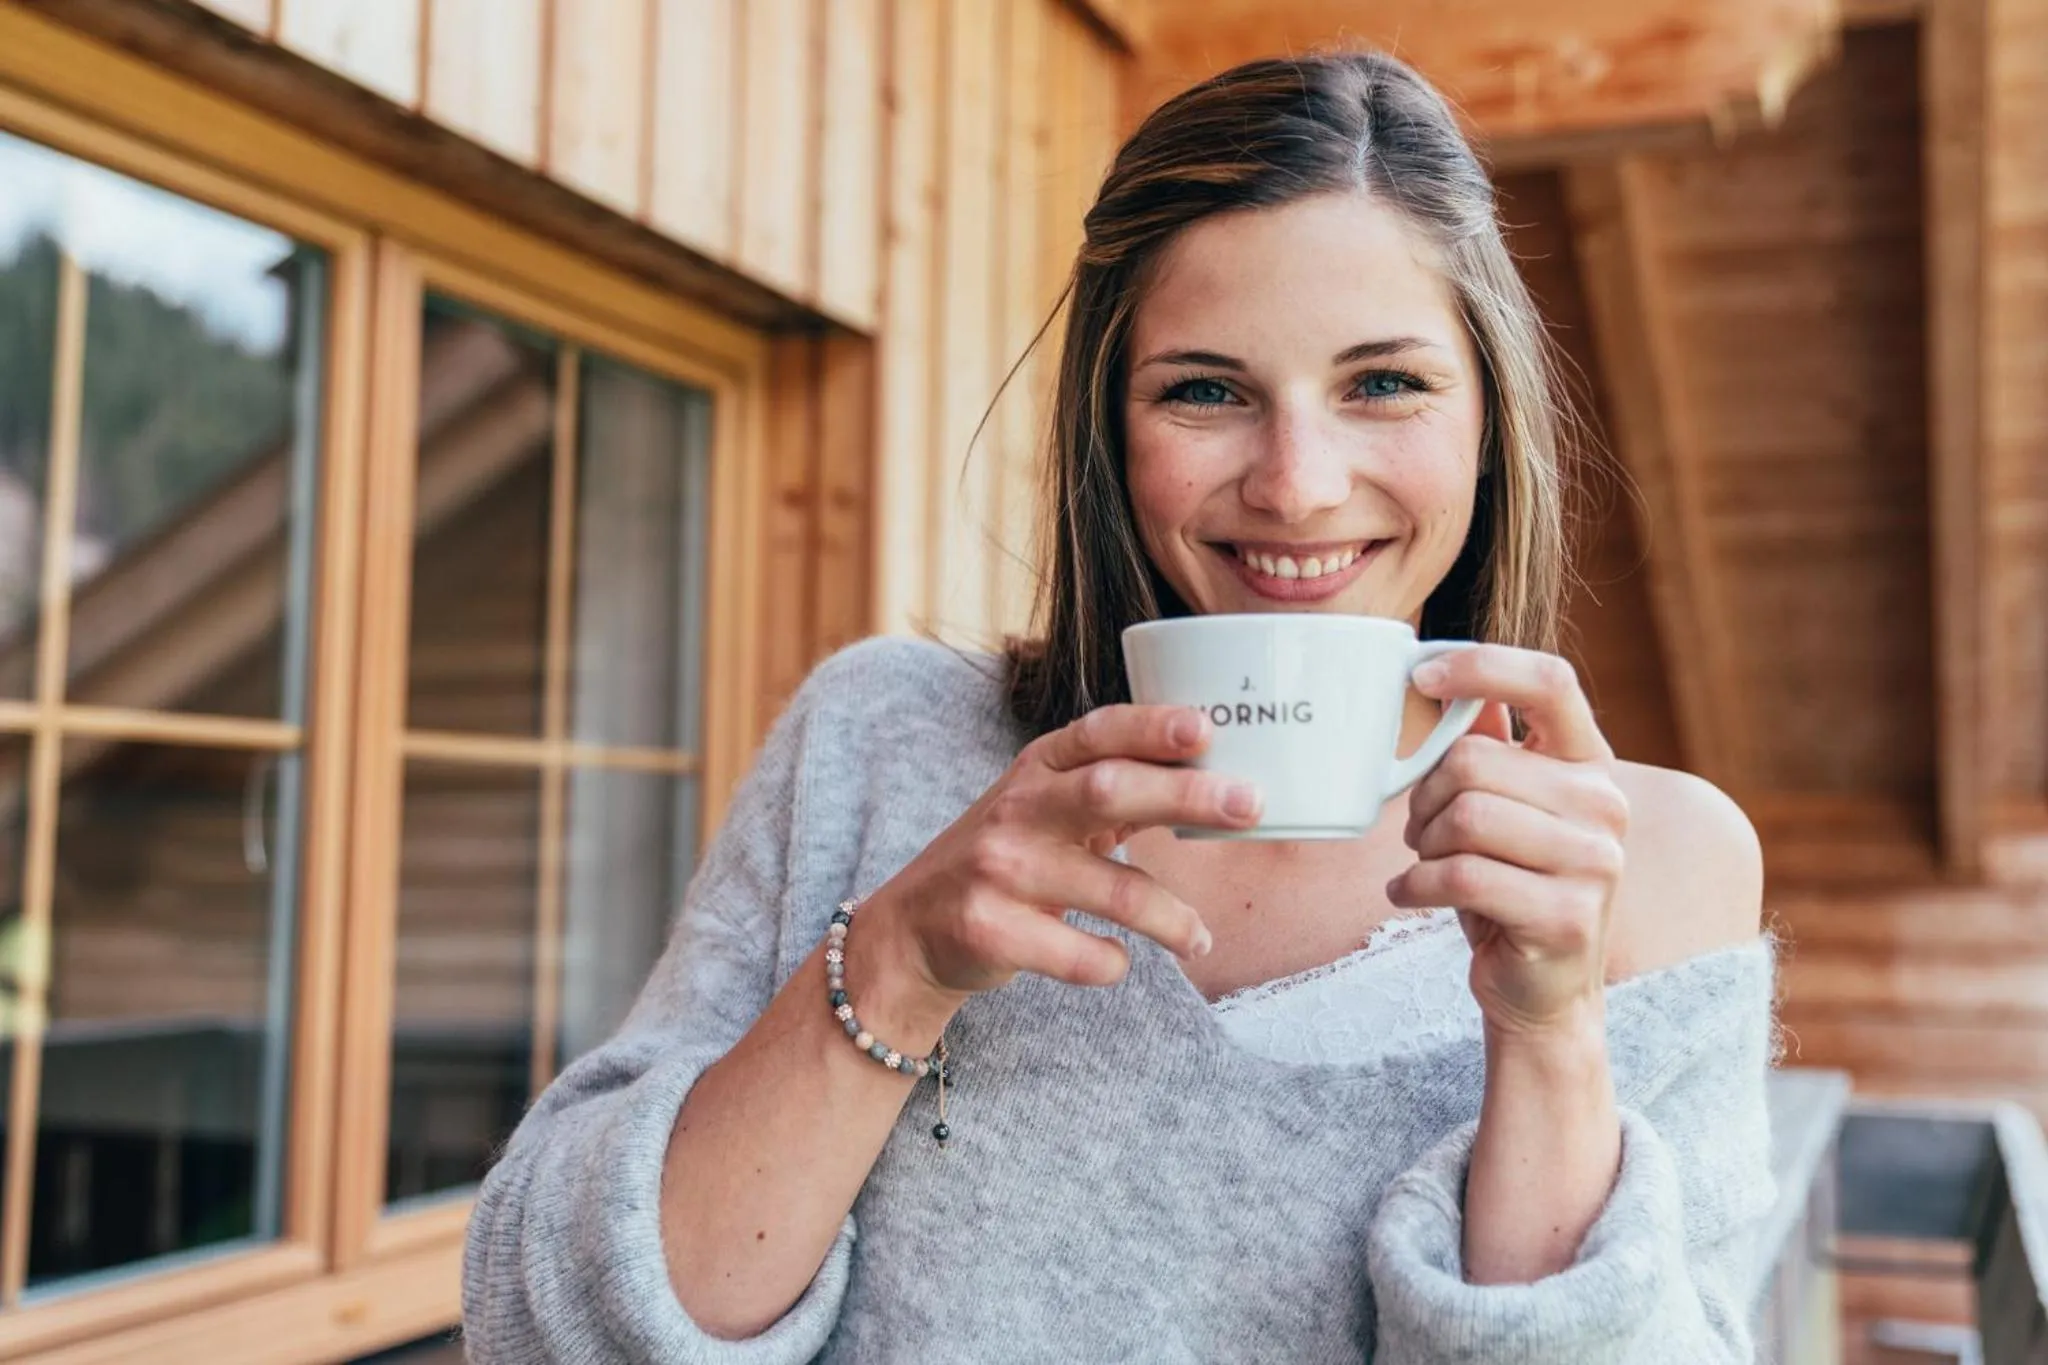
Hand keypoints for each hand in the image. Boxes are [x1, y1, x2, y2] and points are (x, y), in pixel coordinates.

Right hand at [859, 704, 1261, 1011]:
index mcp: (1037, 769)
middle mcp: (1017, 809)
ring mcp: (1000, 869)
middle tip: (1252, 806)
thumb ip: (1111, 787)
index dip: (1152, 726)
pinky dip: (1113, 963)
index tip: (1206, 728)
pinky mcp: (992, 929)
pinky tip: (1118, 961)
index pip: (1098, 732)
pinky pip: (1082, 954)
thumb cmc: (1005, 860)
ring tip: (1201, 938)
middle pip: (1110, 791)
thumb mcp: (1044, 807)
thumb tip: (1215, 778)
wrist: (911, 930)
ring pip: (1113, 889)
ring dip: (1172, 918)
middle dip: (1186, 795)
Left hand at [1389, 646, 1627, 1040]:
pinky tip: (1410, 894)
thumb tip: (1444, 685)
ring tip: (1423, 863)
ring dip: (1421, 844)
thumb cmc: (1509, 887)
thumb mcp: (1502, 811)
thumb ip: (1488, 748)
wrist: (1543, 991)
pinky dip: (1415, 885)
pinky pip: (1460, 876)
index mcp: (1590, 765)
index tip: (1421, 676)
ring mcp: (1595, 862)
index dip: (1482, 666)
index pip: (1550, 682)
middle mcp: (1605, 805)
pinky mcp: (1567, 916)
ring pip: (1465, 817)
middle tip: (1419, 830)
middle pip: (1474, 760)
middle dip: (1424, 797)